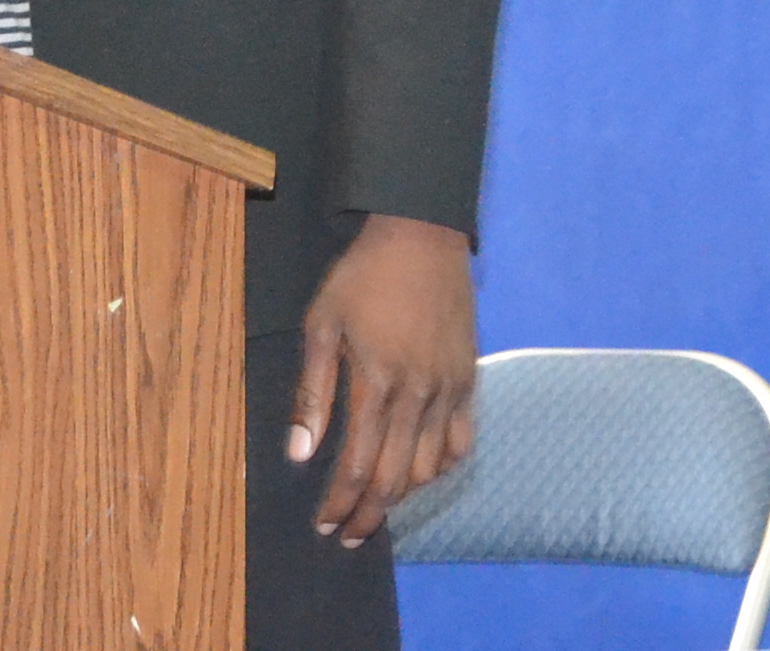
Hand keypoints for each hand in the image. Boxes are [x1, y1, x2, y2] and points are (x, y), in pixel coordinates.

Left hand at [288, 214, 476, 541]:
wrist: (423, 235)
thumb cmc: (363, 276)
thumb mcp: (322, 324)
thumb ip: (312, 392)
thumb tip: (300, 452)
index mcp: (376, 383)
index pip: (357, 466)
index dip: (340, 504)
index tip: (325, 525)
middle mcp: (417, 395)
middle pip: (395, 479)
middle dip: (368, 515)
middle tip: (349, 533)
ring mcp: (448, 388)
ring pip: (430, 467)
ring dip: (403, 494)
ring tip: (379, 502)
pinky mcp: (469, 378)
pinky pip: (462, 440)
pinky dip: (443, 466)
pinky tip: (422, 469)